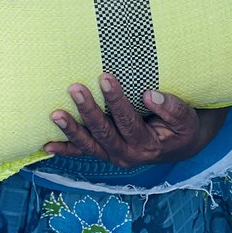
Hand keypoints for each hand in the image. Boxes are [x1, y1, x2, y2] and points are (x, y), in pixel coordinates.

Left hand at [44, 74, 227, 167]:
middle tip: (75, 88)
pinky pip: (82, 152)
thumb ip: (171, 108)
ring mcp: (112, 155)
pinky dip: (64, 149)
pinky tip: (46, 144)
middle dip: (88, 110)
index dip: (116, 100)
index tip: (106, 77)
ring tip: (55, 114)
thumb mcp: (185, 118)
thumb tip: (150, 94)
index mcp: (147, 145)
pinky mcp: (104, 152)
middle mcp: (127, 154)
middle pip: (103, 133)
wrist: (179, 145)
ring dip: (71, 129)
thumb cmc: (181, 128)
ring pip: (88, 145)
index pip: (128, 121)